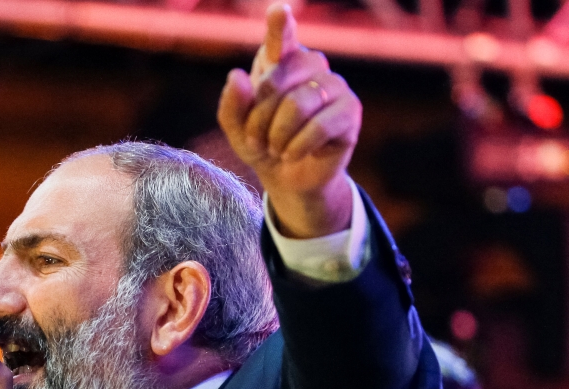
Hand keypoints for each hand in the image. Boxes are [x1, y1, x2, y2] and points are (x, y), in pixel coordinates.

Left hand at [217, 3, 361, 238]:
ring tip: (275, 149)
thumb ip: (231, 105)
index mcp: (280, 62)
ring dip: (276, 135)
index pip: (281, 38)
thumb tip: (237, 76)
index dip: (280, 26)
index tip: (278, 10)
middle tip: (255, 141)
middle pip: (277, 81)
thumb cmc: (262, 146)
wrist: (288, 179)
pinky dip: (297, 146)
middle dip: (258, 118)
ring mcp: (334, 86)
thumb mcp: (237, 130)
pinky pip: (319, 125)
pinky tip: (292, 154)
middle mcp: (311, 65)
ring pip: (298, 104)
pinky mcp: (350, 111)